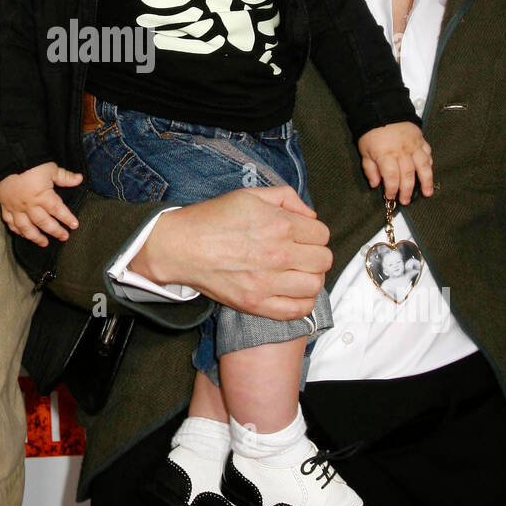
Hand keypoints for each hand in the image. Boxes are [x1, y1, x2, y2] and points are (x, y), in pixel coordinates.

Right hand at [0, 162, 82, 246]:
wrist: (7, 160)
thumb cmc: (31, 164)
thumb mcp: (50, 168)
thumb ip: (64, 177)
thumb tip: (80, 179)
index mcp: (42, 196)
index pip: (57, 210)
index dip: (67, 218)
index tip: (75, 225)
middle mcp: (29, 205)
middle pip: (44, 222)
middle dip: (55, 231)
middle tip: (64, 237)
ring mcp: (16, 208)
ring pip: (26, 227)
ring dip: (36, 237)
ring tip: (44, 243)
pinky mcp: (5, 207)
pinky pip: (10, 223)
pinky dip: (16, 231)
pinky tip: (23, 235)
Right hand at [129, 185, 330, 318]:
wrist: (181, 246)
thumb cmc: (213, 218)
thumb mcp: (250, 195)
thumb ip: (286, 197)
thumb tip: (310, 214)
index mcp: (279, 224)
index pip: (321, 234)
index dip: (313, 233)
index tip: (301, 236)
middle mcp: (278, 254)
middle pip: (323, 260)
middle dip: (315, 254)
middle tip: (300, 254)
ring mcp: (268, 282)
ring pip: (315, 285)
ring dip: (311, 278)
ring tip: (297, 273)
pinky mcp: (256, 304)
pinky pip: (296, 311)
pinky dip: (302, 303)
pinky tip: (292, 292)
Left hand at [358, 122, 433, 204]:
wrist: (383, 110)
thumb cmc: (372, 132)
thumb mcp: (365, 151)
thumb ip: (370, 169)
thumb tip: (376, 184)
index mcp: (386, 154)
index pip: (392, 177)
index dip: (392, 189)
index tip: (390, 196)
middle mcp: (402, 151)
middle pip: (408, 175)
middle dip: (407, 190)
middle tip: (406, 201)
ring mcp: (413, 145)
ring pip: (423, 166)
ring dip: (426, 181)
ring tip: (427, 193)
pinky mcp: (421, 139)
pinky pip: (428, 154)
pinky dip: (429, 165)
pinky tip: (429, 172)